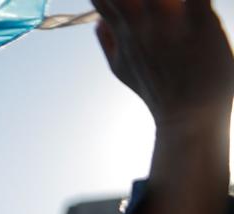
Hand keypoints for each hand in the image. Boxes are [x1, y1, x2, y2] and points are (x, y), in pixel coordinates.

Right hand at [93, 0, 233, 127]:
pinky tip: (192, 4)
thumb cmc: (158, 91)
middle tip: (153, 4)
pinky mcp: (202, 23)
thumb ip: (108, 41)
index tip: (124, 1)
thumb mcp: (121, 68)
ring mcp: (169, 23)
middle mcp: (141, 23)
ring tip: (170, 7)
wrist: (188, 116)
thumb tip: (98, 22)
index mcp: (123, 30)